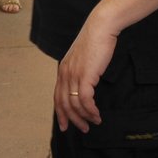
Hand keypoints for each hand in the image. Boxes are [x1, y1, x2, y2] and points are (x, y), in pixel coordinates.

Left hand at [54, 18, 118, 132]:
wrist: (101, 28)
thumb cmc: (96, 41)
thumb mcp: (83, 58)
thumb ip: (80, 71)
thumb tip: (85, 84)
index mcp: (63, 70)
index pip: (57, 97)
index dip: (61, 113)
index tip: (65, 125)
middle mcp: (65, 74)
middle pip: (64, 104)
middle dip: (72, 120)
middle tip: (82, 129)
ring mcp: (73, 75)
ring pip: (74, 105)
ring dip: (84, 117)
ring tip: (93, 122)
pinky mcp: (85, 76)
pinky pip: (85, 101)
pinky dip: (91, 111)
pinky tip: (97, 114)